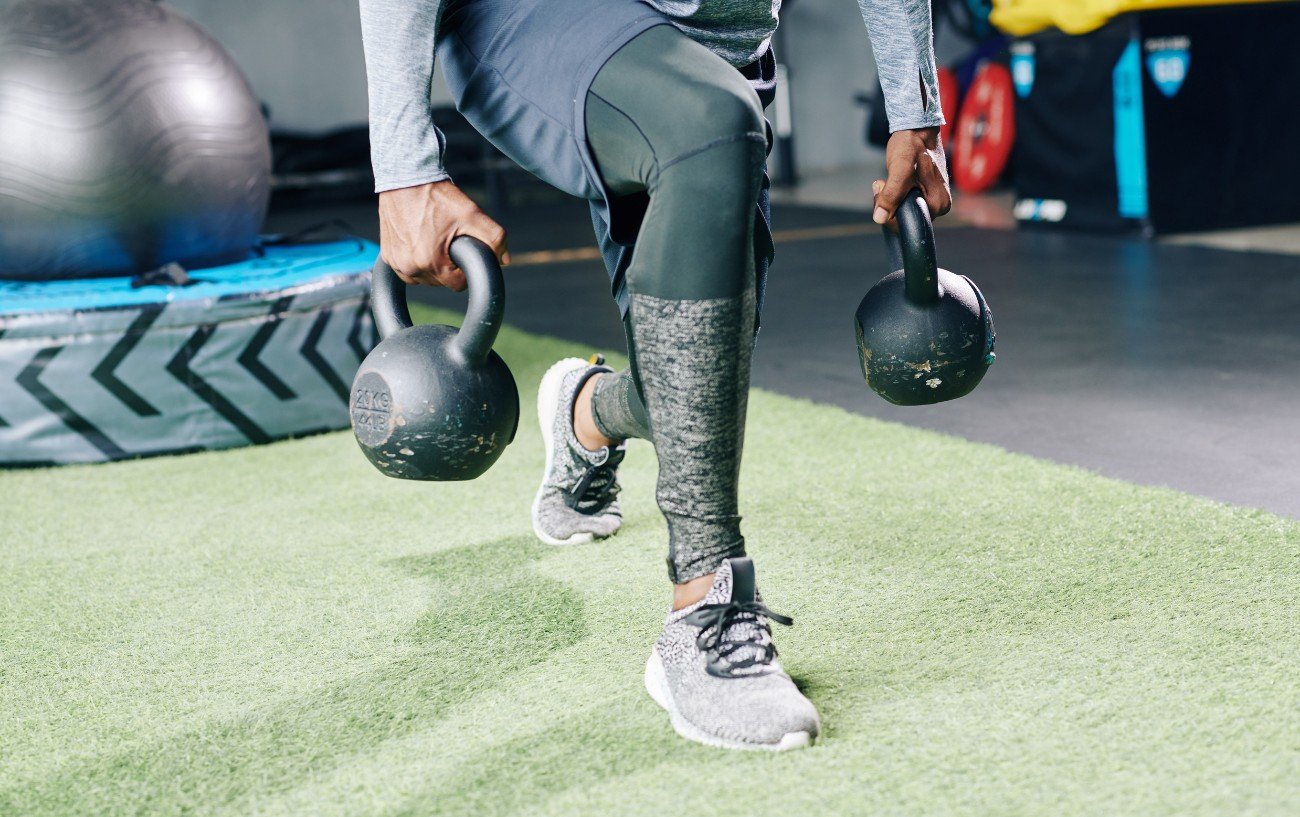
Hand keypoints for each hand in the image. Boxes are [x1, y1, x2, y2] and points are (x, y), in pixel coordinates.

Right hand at [377, 180, 508, 289]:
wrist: (406, 177)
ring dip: (432, 267)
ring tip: (436, 242)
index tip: (464, 254)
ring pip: (423, 279)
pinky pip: (406, 271)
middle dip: (449, 268)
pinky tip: (422, 244)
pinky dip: (416, 263)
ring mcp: (396, 262)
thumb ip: (495, 238)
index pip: (458, 285)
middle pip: (440, 282)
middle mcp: (410, 267)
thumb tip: (504, 260)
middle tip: (450, 243)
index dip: (466, 271)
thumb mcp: (473, 214)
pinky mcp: (387, 256)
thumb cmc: (438, 196)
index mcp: (431, 262)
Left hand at [872, 127, 950, 225]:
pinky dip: (893, 194)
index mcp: (938, 204)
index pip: (908, 225)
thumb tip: (880, 218)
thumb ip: (891, 195)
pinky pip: (904, 203)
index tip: (881, 193)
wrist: (917, 129)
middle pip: (905, 219)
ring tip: (885, 180)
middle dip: (887, 205)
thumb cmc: (911, 145)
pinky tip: (891, 181)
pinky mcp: (926, 193)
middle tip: (882, 183)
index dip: (889, 215)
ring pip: (902, 211)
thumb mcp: (900, 170)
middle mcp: (939, 206)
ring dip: (888, 199)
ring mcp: (933, 199)